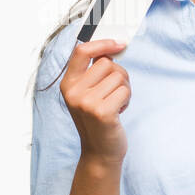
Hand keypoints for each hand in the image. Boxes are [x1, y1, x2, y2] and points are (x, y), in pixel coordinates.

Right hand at [62, 38, 131, 165]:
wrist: (100, 151)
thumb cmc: (99, 119)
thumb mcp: (89, 93)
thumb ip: (95, 72)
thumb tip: (114, 46)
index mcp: (68, 84)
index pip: (82, 51)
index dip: (102, 43)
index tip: (119, 43)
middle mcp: (73, 92)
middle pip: (107, 63)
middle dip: (120, 74)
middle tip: (117, 91)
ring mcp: (86, 102)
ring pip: (119, 77)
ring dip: (124, 89)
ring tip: (116, 103)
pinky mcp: (101, 112)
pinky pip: (125, 91)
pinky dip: (127, 99)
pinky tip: (119, 112)